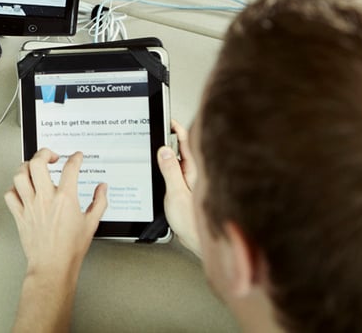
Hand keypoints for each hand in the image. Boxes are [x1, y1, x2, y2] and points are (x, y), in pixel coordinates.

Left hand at [5, 148, 106, 276]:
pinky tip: (21, 189)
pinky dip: (14, 188)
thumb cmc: (70, 249)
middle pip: (38, 163)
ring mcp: (30, 206)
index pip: (70, 168)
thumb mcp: (91, 223)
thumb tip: (102, 189)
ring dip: (26, 167)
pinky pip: (10, 195)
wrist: (53, 267)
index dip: (75, 158)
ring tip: (34, 168)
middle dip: (44, 153)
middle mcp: (45, 199)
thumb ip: (99, 202)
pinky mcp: (19, 215)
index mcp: (65, 199)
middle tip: (51, 156)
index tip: (76, 157)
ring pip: (20, 175)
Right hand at [157, 120, 200, 256]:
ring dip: (172, 152)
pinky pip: (179, 172)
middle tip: (163, 127)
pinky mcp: (188, 190)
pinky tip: (165, 167)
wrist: (200, 242)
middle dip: (174, 137)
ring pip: (182, 161)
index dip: (178, 129)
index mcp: (194, 171)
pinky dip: (171, 165)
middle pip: (184, 149)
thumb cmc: (193, 222)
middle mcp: (196, 174)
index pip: (186, 142)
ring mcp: (192, 182)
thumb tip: (165, 149)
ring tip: (161, 143)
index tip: (168, 120)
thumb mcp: (176, 193)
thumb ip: (170, 170)